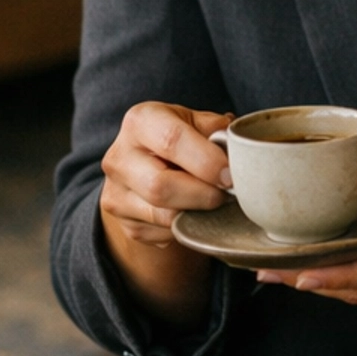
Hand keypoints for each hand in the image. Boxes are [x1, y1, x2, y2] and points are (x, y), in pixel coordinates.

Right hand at [98, 102, 228, 327]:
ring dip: (199, 214)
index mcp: (140, 121)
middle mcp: (119, 157)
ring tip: (215, 202)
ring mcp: (116, 193)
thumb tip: (241, 152)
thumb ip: (216, 131)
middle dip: (203, 195)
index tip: (230, 176)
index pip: (171, 140)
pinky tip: (194, 211)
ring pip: (163, 216)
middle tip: (228, 195)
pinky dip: (187, 227)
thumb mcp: (195, 122)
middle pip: (160, 186)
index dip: (206, 161)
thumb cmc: (179, 138)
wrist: (147, 164)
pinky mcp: (123, 223)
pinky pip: (163, 234)